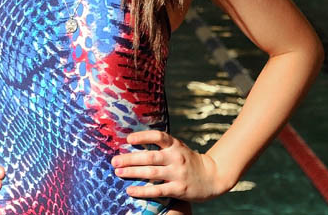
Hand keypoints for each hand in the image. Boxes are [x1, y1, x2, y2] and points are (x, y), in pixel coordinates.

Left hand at [111, 130, 230, 202]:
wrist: (212, 176)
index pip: (158, 136)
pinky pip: (157, 190)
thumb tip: (134, 142)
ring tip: (118, 172)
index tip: (128, 139)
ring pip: (151, 172)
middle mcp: (176, 157)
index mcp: (175, 145)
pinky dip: (142, 190)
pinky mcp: (179, 189)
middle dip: (130, 158)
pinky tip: (130, 190)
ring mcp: (177, 173)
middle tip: (114, 161)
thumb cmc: (188, 161)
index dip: (143, 136)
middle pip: (150, 156)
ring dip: (132, 172)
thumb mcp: (178, 148)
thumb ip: (161, 146)